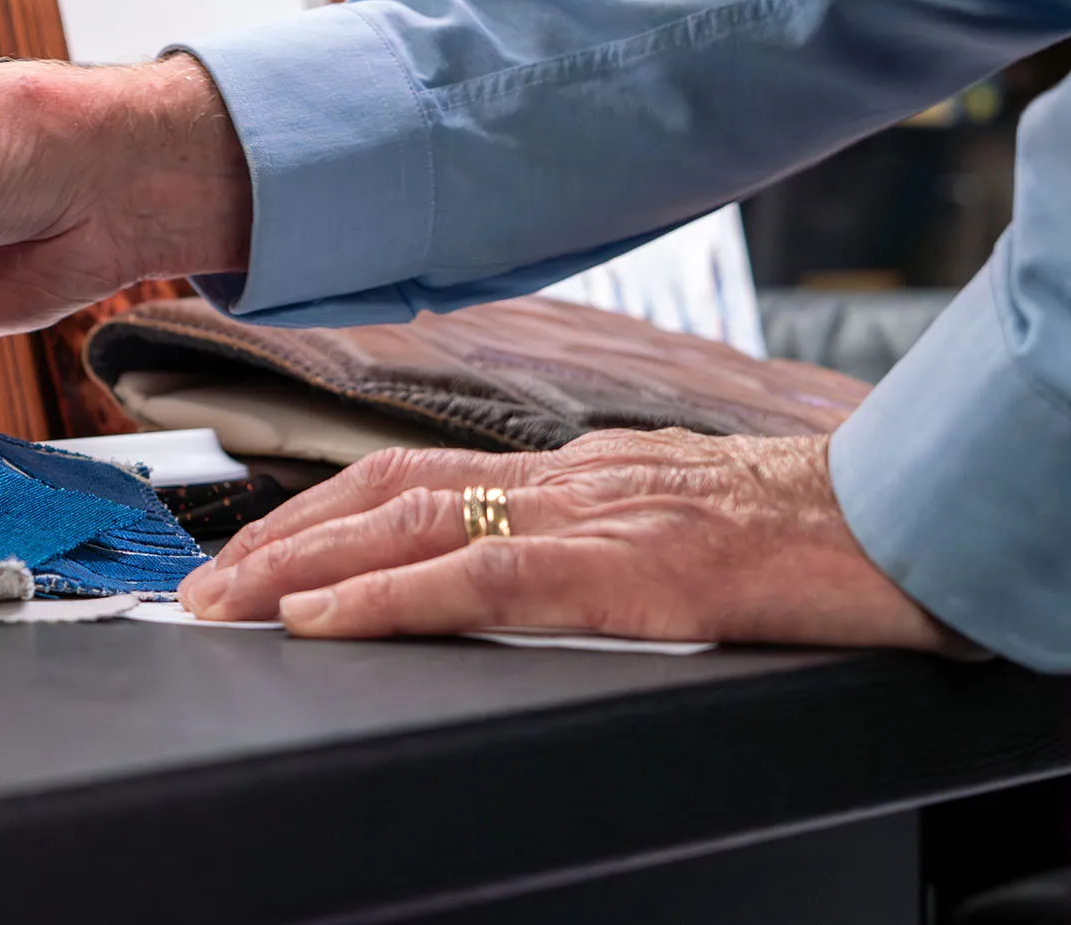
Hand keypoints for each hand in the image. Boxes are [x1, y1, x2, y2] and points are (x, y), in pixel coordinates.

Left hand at [180, 429, 953, 650]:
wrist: (894, 522)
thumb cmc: (789, 533)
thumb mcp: (656, 522)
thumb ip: (576, 534)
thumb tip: (497, 567)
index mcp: (559, 472)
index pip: (406, 475)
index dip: (312, 511)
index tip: (241, 554)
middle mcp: (555, 478)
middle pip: (380, 491)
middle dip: (276, 540)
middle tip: (196, 589)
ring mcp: (586, 513)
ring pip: (407, 521)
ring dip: (300, 564)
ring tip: (226, 602)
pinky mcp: (625, 565)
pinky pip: (482, 576)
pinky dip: (389, 596)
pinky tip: (325, 618)